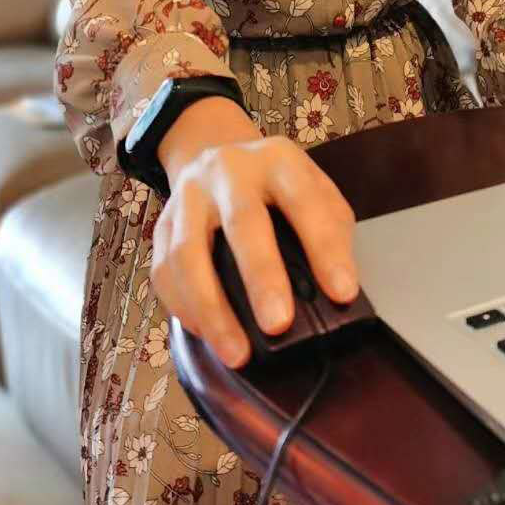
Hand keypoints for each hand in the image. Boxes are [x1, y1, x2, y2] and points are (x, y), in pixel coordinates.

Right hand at [150, 135, 358, 370]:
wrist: (216, 152)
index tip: (342, 293)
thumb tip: (337, 292)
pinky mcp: (162, 223)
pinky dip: (184, 308)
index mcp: (277, 160)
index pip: (305, 200)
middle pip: (242, 221)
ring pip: (189, 251)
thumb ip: (330, 230)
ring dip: (213, 308)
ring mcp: (190, 195)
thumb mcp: (314, 190)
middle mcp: (229, 170)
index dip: (325, 248)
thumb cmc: (275, 185)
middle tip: (278, 325)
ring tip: (237, 352)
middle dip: (261, 276)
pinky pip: (165, 270)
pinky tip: (207, 334)